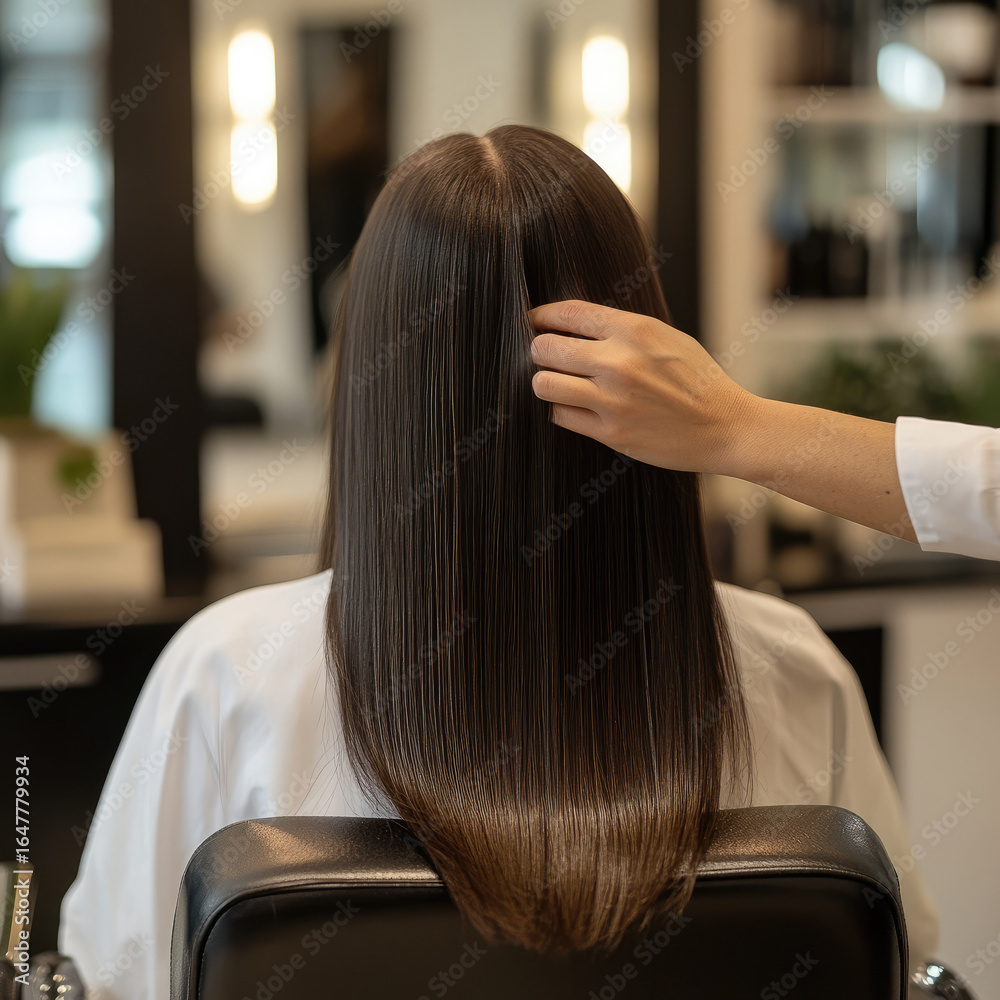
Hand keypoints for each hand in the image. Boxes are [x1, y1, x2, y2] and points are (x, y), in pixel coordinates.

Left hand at [528, 300, 763, 475]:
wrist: (726, 426)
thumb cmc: (698, 380)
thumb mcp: (667, 338)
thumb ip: (623, 330)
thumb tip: (574, 324)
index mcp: (634, 330)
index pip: (567, 313)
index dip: (542, 316)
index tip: (534, 322)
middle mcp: (619, 362)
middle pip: (545, 349)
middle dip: (540, 351)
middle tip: (546, 357)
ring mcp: (612, 399)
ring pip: (544, 384)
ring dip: (545, 382)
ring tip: (557, 383)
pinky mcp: (611, 432)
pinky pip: (560, 415)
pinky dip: (561, 410)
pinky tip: (575, 406)